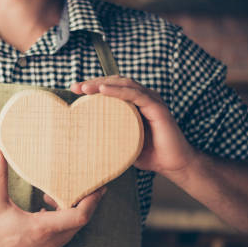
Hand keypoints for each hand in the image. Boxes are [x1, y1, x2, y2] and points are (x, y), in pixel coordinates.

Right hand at [0, 147, 104, 246]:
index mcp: (42, 228)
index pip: (80, 216)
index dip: (92, 201)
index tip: (99, 187)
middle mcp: (50, 242)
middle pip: (80, 221)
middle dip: (82, 202)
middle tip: (82, 185)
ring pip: (71, 230)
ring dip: (68, 212)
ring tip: (53, 196)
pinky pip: (62, 238)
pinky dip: (61, 223)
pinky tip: (44, 212)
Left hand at [71, 76, 196, 181]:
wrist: (173, 164)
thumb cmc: (149, 154)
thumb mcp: (122, 142)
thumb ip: (109, 135)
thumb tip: (83, 140)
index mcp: (134, 103)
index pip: (111, 88)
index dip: (93, 87)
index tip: (74, 90)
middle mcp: (143, 97)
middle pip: (116, 82)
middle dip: (94, 83)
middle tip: (76, 87)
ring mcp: (151, 100)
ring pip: (124, 84)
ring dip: (103, 84)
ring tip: (86, 88)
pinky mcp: (157, 107)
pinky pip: (135, 94)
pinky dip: (118, 91)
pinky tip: (103, 91)